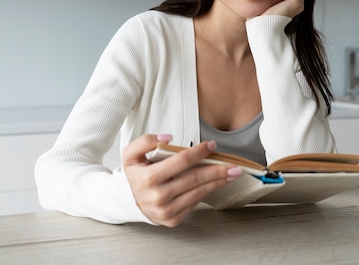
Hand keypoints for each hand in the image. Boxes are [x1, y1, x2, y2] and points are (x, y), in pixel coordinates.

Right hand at [122, 134, 241, 226]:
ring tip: (231, 174)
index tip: (211, 145)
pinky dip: (206, 192)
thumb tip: (167, 138)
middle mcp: (158, 196)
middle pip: (195, 179)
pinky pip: (194, 204)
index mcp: (149, 178)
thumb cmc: (133, 175)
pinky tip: (214, 184)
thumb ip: (146, 141)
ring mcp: (166, 210)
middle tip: (233, 165)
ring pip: (198, 193)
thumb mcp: (130, 153)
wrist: (125, 201)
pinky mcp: (172, 219)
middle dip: (217, 170)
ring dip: (217, 182)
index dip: (199, 152)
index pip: (181, 161)